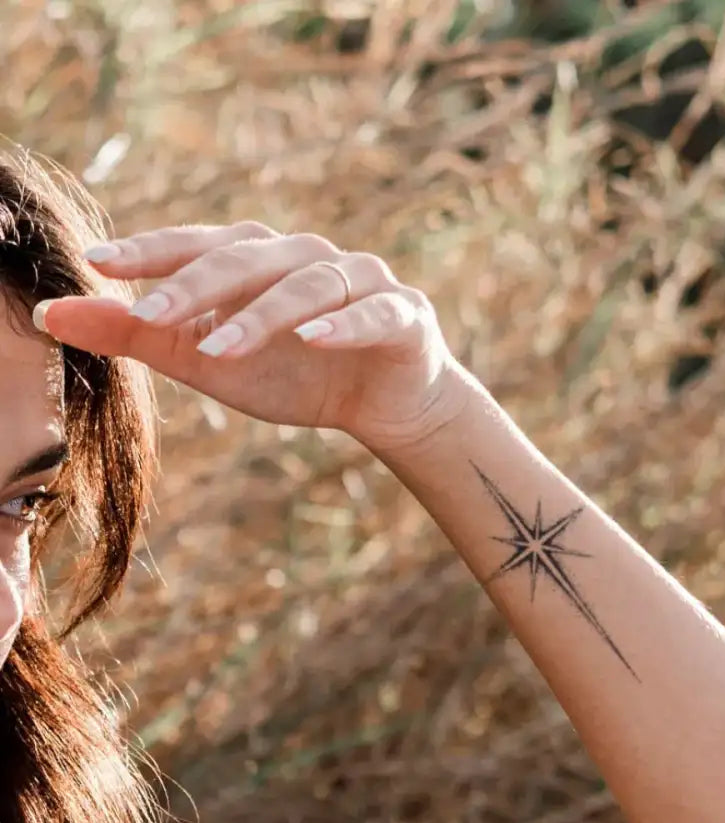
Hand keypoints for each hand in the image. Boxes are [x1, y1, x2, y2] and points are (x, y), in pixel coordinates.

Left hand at [33, 222, 467, 451]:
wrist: (388, 407)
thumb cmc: (299, 377)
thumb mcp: (212, 362)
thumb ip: (141, 336)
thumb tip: (52, 314)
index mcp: (261, 261)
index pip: (201, 245)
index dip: (154, 251)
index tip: (98, 263)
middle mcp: (310, 257)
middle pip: (251, 258)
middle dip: (200, 284)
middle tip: (151, 312)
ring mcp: (362, 281)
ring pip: (309, 284)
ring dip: (264, 314)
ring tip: (220, 347)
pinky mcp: (405, 314)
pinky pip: (375, 313)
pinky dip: (346, 324)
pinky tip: (315, 339)